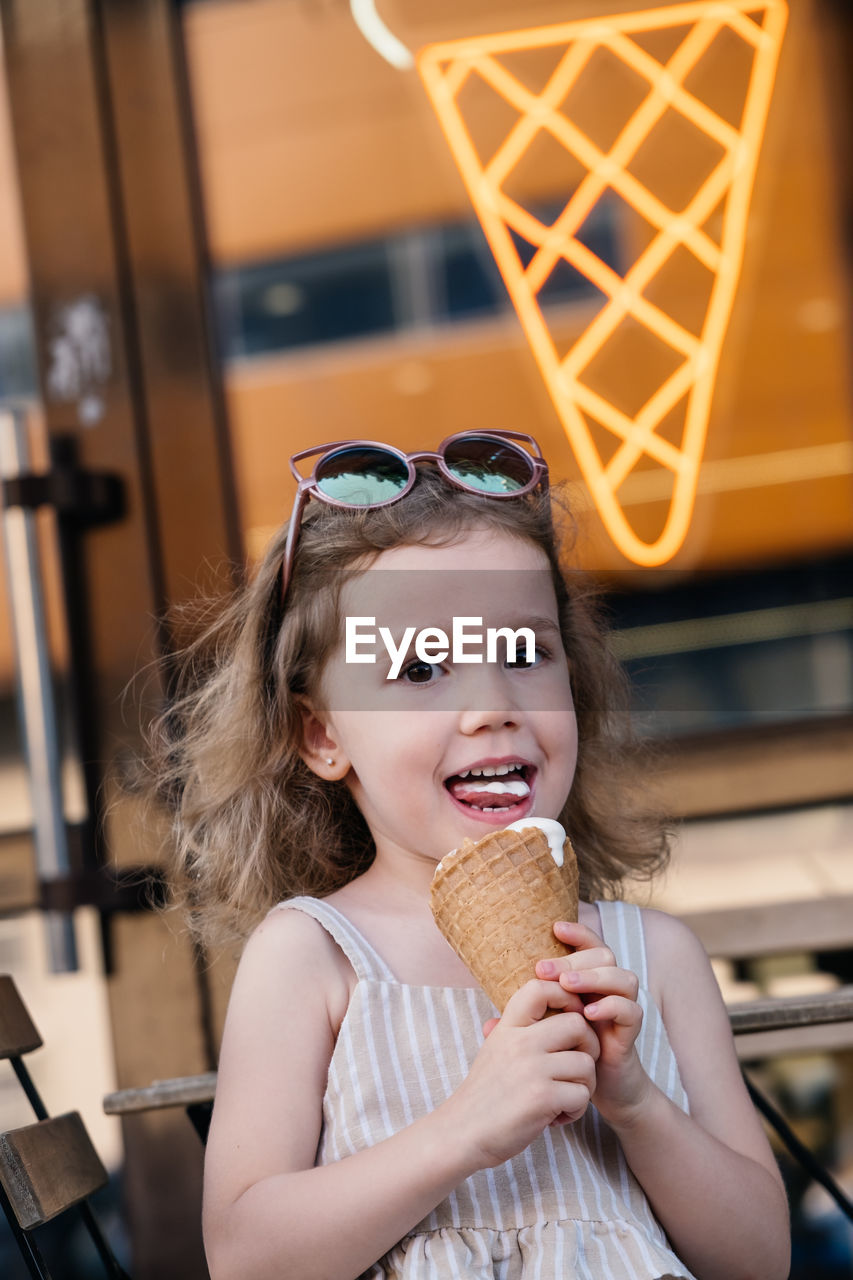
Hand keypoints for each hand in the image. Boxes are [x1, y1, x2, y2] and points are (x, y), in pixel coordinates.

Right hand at [446, 979, 599, 1170]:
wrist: (462, 1134)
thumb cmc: (484, 1095)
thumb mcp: (495, 1050)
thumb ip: (520, 1030)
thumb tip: (547, 1006)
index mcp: (508, 1027)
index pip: (540, 988)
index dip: (565, 995)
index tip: (570, 1017)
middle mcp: (520, 1042)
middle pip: (578, 1024)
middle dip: (588, 1047)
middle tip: (576, 1069)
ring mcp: (532, 1068)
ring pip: (586, 1063)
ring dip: (584, 1086)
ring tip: (564, 1099)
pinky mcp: (542, 1097)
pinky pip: (582, 1095)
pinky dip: (577, 1110)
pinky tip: (558, 1117)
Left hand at [535, 921, 653, 1128]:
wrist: (600, 1090)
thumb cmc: (570, 1056)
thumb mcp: (544, 1035)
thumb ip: (522, 1025)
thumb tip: (486, 1025)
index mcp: (589, 981)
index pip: (589, 945)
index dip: (577, 932)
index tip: (554, 927)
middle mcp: (609, 989)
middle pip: (604, 955)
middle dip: (575, 958)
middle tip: (546, 969)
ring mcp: (623, 1009)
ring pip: (623, 978)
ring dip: (595, 977)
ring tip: (568, 985)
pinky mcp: (631, 1033)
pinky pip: (631, 1011)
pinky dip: (612, 1007)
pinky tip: (588, 1014)